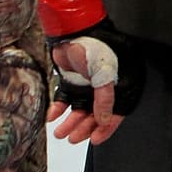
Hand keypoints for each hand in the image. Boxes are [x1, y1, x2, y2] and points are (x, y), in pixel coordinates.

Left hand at [37, 0, 142, 145]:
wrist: (72, 30)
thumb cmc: (95, 47)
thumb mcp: (104, 75)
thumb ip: (104, 100)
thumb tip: (104, 121)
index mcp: (118, 85)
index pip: (115, 112)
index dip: (106, 128)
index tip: (94, 140)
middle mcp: (103, 87)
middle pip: (95, 114)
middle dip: (83, 128)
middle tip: (71, 139)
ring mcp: (86, 84)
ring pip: (79, 109)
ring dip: (70, 122)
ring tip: (59, 133)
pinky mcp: (71, 80)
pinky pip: (65, 98)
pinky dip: (58, 108)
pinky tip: (52, 117)